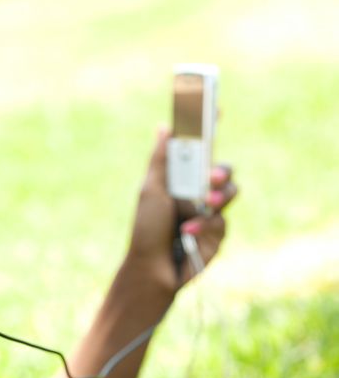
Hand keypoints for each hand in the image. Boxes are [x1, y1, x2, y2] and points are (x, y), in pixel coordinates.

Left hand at [126, 128, 236, 293]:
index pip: (199, 151)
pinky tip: (187, 234)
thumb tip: (164, 126)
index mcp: (180, 179)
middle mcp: (197, 193)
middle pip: (222, 170)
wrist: (152, 269)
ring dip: (218, 198)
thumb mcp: (151, 191)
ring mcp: (209, 214)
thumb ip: (161, 161)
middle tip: (209, 178)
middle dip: (219, 171)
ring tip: (204, 206)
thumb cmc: (146, 230)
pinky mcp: (217, 235)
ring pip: (230, 193)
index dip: (209, 130)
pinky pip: (222, 222)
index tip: (216, 108)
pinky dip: (204, 227)